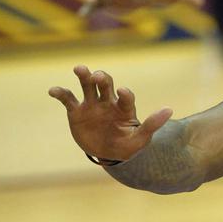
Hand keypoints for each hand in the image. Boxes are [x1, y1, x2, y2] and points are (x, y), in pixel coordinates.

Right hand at [49, 65, 172, 162]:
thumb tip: (170, 110)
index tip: (122, 91)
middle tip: (97, 76)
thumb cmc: (128, 145)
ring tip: (79, 68)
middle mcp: (109, 102)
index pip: (126, 97)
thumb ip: (152, 124)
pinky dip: (61, 93)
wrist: (109, 153)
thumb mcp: (140, 138)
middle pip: (105, 84)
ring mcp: (92, 105)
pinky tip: (53, 90)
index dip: (125, 93)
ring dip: (84, 76)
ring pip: (88, 86)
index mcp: (125, 108)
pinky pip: (68, 99)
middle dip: (102, 78)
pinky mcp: (77, 112)